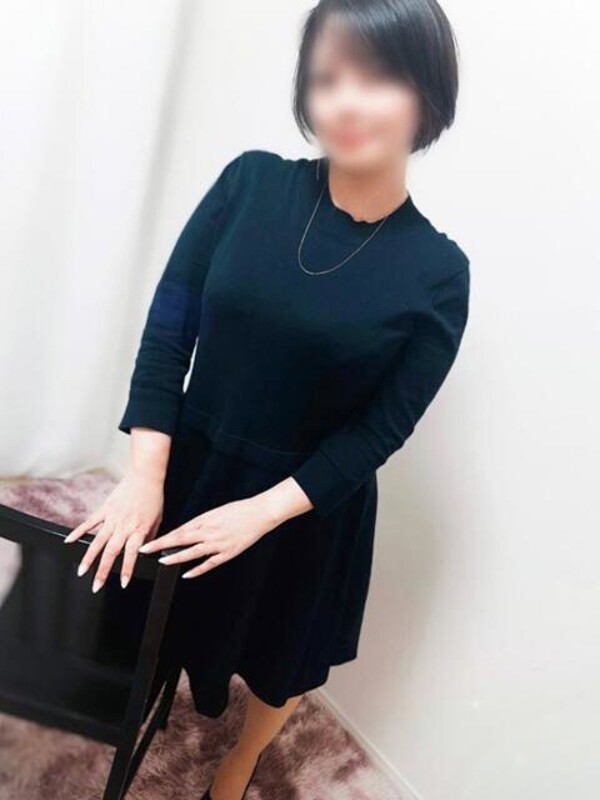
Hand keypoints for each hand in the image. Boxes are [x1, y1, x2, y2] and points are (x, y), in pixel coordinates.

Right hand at [64, 469, 163, 592]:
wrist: (145, 476)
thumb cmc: (153, 499)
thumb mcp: (157, 521)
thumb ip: (148, 538)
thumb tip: (143, 553)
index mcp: (138, 529)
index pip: (132, 554)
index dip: (127, 569)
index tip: (123, 584)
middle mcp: (124, 526)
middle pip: (111, 552)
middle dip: (103, 571)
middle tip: (96, 586)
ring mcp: (112, 518)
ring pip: (97, 541)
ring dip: (88, 558)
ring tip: (81, 571)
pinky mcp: (104, 509)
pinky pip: (89, 523)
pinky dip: (78, 532)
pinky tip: (68, 542)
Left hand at [137, 495, 278, 578]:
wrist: (260, 512)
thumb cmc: (239, 510)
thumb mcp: (216, 512)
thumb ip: (201, 523)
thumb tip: (185, 532)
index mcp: (206, 520)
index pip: (179, 530)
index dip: (162, 537)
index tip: (148, 543)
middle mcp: (210, 531)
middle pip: (181, 540)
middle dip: (161, 546)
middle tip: (146, 551)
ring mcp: (219, 543)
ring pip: (193, 552)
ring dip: (176, 558)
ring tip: (162, 562)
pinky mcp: (228, 553)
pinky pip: (210, 563)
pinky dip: (197, 569)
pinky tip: (187, 574)